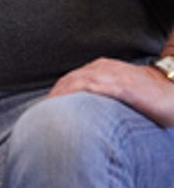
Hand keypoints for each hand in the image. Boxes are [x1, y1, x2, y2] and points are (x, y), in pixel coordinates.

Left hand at [48, 57, 173, 126]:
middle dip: (52, 99)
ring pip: (75, 84)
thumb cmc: (149, 94)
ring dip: (59, 99)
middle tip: (38, 118)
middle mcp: (101, 69)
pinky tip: (66, 108)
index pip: (68, 82)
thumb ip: (101, 98)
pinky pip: (91, 88)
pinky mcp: (120, 85)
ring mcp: (110, 75)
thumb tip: (84, 117)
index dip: (55, 97)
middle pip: (67, 82)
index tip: (42, 112)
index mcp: (99, 70)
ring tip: (46, 117)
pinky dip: (76, 96)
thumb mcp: (120, 92)